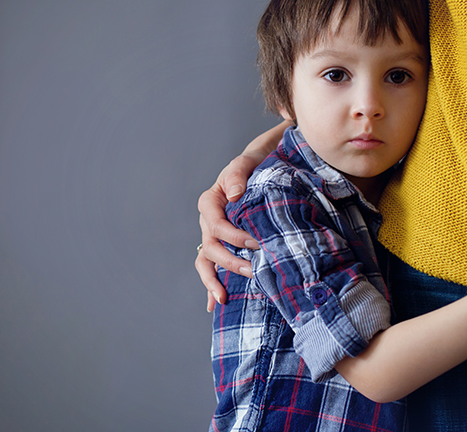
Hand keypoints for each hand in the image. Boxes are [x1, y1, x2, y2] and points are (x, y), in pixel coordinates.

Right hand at [195, 121, 289, 310]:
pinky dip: (211, 285)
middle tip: (253, 271)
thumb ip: (238, 173)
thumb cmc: (254, 165)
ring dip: (213, 280)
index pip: (215, 225)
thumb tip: (232, 194)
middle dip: (229, 262)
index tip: (254, 243)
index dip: (232, 237)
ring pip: (206, 261)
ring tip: (224, 297)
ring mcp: (213, 236)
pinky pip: (212, 267)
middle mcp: (208, 221)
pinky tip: (214, 303)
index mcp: (210, 202)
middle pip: (210, 247)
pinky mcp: (223, 245)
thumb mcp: (246, 162)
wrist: (261, 169)